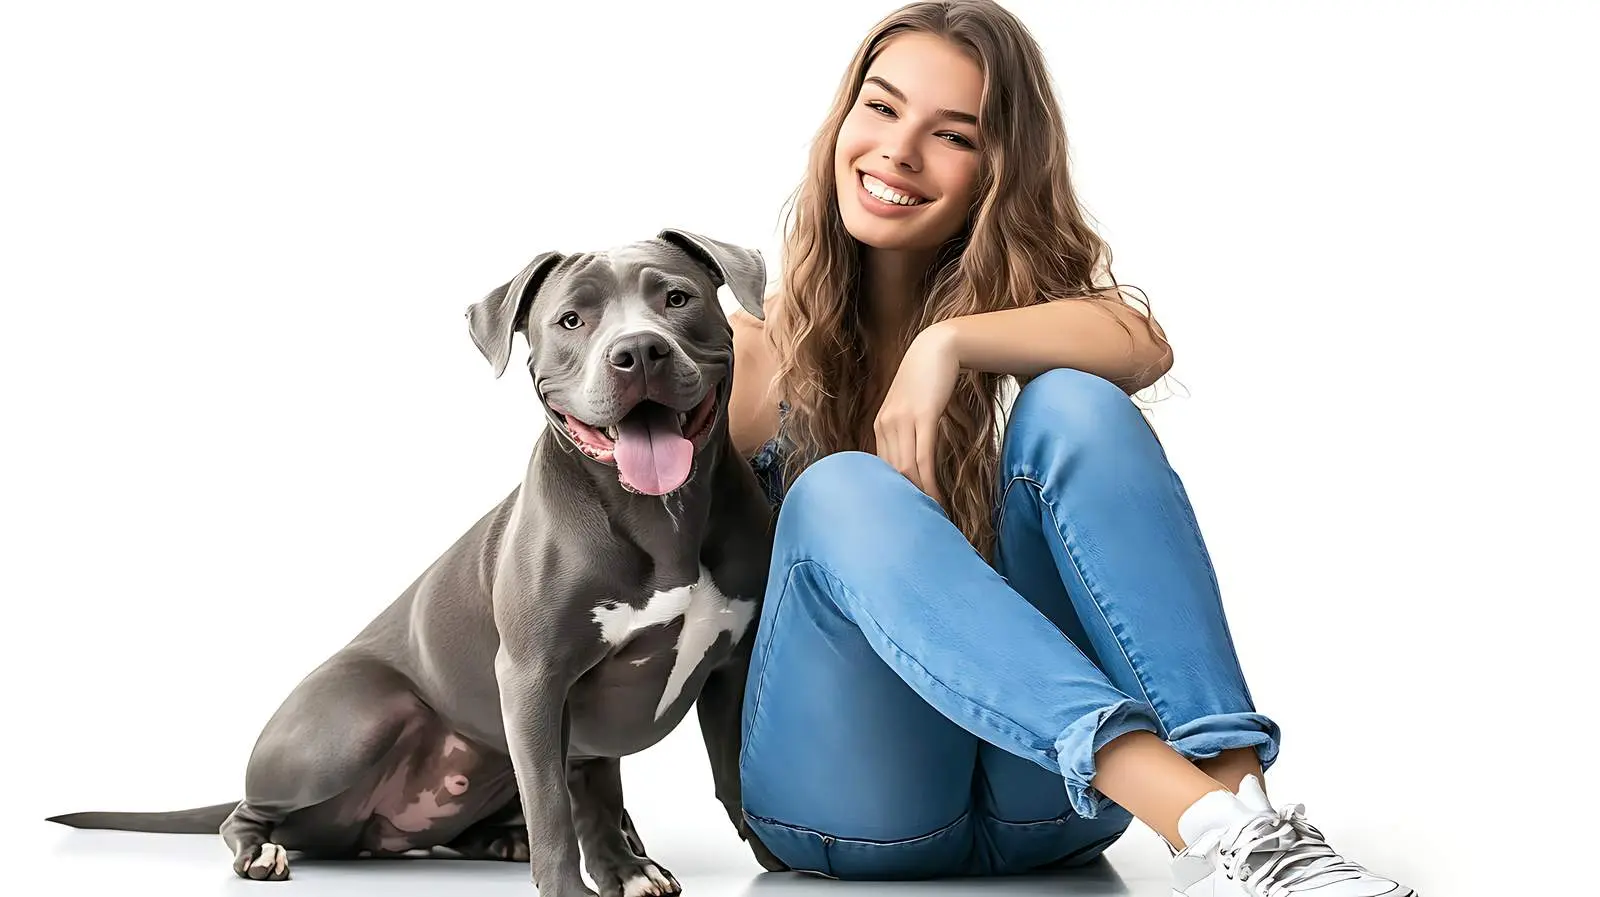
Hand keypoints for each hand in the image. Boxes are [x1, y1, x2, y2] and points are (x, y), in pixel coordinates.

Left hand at [874, 325, 958, 504]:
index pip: (882, 470)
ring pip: (906, 470)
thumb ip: (909, 431)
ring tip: (931, 518)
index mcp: (881, 426)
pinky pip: (923, 458)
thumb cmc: (928, 380)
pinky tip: (937, 499)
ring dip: (919, 497)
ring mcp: (901, 421)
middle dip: (904, 500)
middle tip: (918, 525)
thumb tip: (913, 462)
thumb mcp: (912, 407)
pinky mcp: (922, 417)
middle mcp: (885, 425)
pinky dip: (929, 482)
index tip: (906, 513)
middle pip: (891, 474)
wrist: (939, 347)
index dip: (894, 494)